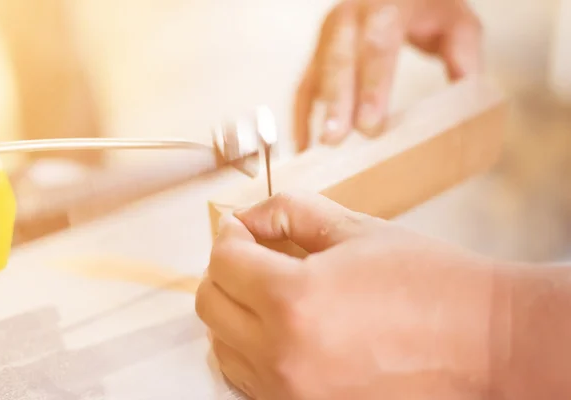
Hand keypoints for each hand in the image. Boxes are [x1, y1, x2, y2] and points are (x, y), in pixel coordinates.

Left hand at [196, 193, 506, 399]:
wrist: (483, 343)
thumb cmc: (429, 283)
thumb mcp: (356, 228)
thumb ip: (289, 212)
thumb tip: (247, 218)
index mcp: (295, 299)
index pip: (225, 261)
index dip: (229, 235)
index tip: (240, 228)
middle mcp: (284, 355)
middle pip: (211, 306)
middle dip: (225, 271)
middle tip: (251, 256)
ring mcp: (291, 394)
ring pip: (222, 348)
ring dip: (234, 313)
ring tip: (268, 293)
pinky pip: (249, 381)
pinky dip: (251, 351)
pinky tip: (280, 331)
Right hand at [294, 0, 482, 150]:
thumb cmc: (428, 7)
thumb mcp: (456, 22)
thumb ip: (463, 55)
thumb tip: (465, 96)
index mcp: (386, 5)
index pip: (377, 46)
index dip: (371, 87)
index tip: (369, 126)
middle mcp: (350, 17)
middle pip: (338, 60)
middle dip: (336, 102)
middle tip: (334, 139)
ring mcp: (330, 34)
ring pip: (317, 73)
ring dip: (315, 112)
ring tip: (314, 149)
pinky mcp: (318, 52)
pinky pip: (304, 84)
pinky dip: (302, 115)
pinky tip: (304, 144)